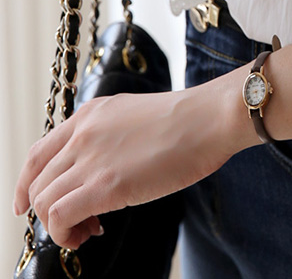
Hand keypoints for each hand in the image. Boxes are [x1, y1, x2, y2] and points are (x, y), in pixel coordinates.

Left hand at [13, 76, 252, 249]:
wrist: (209, 118)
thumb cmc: (188, 121)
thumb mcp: (135, 116)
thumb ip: (110, 137)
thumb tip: (102, 169)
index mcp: (91, 113)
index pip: (38, 152)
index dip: (27, 183)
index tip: (27, 204)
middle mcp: (82, 133)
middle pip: (37, 181)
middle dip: (48, 209)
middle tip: (81, 222)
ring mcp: (90, 158)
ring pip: (43, 201)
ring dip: (59, 225)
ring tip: (88, 231)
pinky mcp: (103, 186)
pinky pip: (59, 217)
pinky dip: (65, 233)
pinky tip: (90, 233)